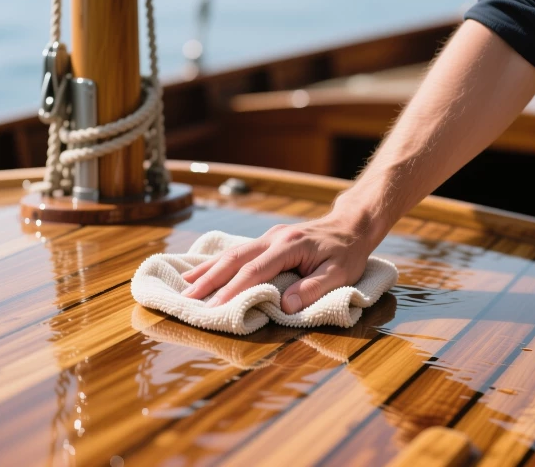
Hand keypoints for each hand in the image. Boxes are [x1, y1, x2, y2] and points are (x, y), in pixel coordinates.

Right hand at [180, 212, 377, 312]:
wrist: (351, 226)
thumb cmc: (347, 253)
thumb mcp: (341, 274)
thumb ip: (314, 289)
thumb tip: (286, 306)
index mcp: (289, 245)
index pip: (254, 271)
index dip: (233, 290)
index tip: (214, 307)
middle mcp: (273, 237)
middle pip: (234, 259)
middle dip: (209, 280)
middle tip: (187, 299)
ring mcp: (268, 237)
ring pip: (231, 253)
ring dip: (207, 270)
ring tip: (184, 286)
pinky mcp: (266, 240)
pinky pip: (237, 252)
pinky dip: (217, 263)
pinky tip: (201, 272)